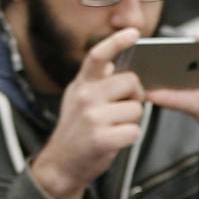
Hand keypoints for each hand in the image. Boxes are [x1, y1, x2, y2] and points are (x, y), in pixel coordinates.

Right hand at [27, 26, 146, 198]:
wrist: (62, 164)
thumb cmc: (77, 131)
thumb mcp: (78, 99)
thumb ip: (95, 81)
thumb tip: (113, 61)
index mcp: (81, 84)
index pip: (97, 56)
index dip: (117, 42)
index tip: (134, 33)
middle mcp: (85, 96)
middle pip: (131, 82)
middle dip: (135, 96)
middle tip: (122, 109)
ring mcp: (93, 117)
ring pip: (136, 109)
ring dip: (132, 120)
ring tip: (113, 128)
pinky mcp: (102, 138)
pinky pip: (134, 131)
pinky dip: (130, 138)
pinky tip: (115, 141)